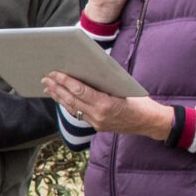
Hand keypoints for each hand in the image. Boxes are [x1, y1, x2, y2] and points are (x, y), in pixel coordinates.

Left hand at [43, 71, 173, 138]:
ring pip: (72, 108)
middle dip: (57, 88)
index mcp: (106, 104)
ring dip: (58, 96)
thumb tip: (84, 70)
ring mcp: (97, 123)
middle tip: (45, 77)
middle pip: (72, 100)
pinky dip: (68, 104)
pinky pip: (78, 114)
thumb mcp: (124, 88)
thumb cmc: (140, 101)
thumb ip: (104, 83)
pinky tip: (60, 97)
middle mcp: (98, 116)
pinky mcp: (97, 126)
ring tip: (47, 86)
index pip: (80, 91)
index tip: (55, 73)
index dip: (65, 82)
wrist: (151, 122)